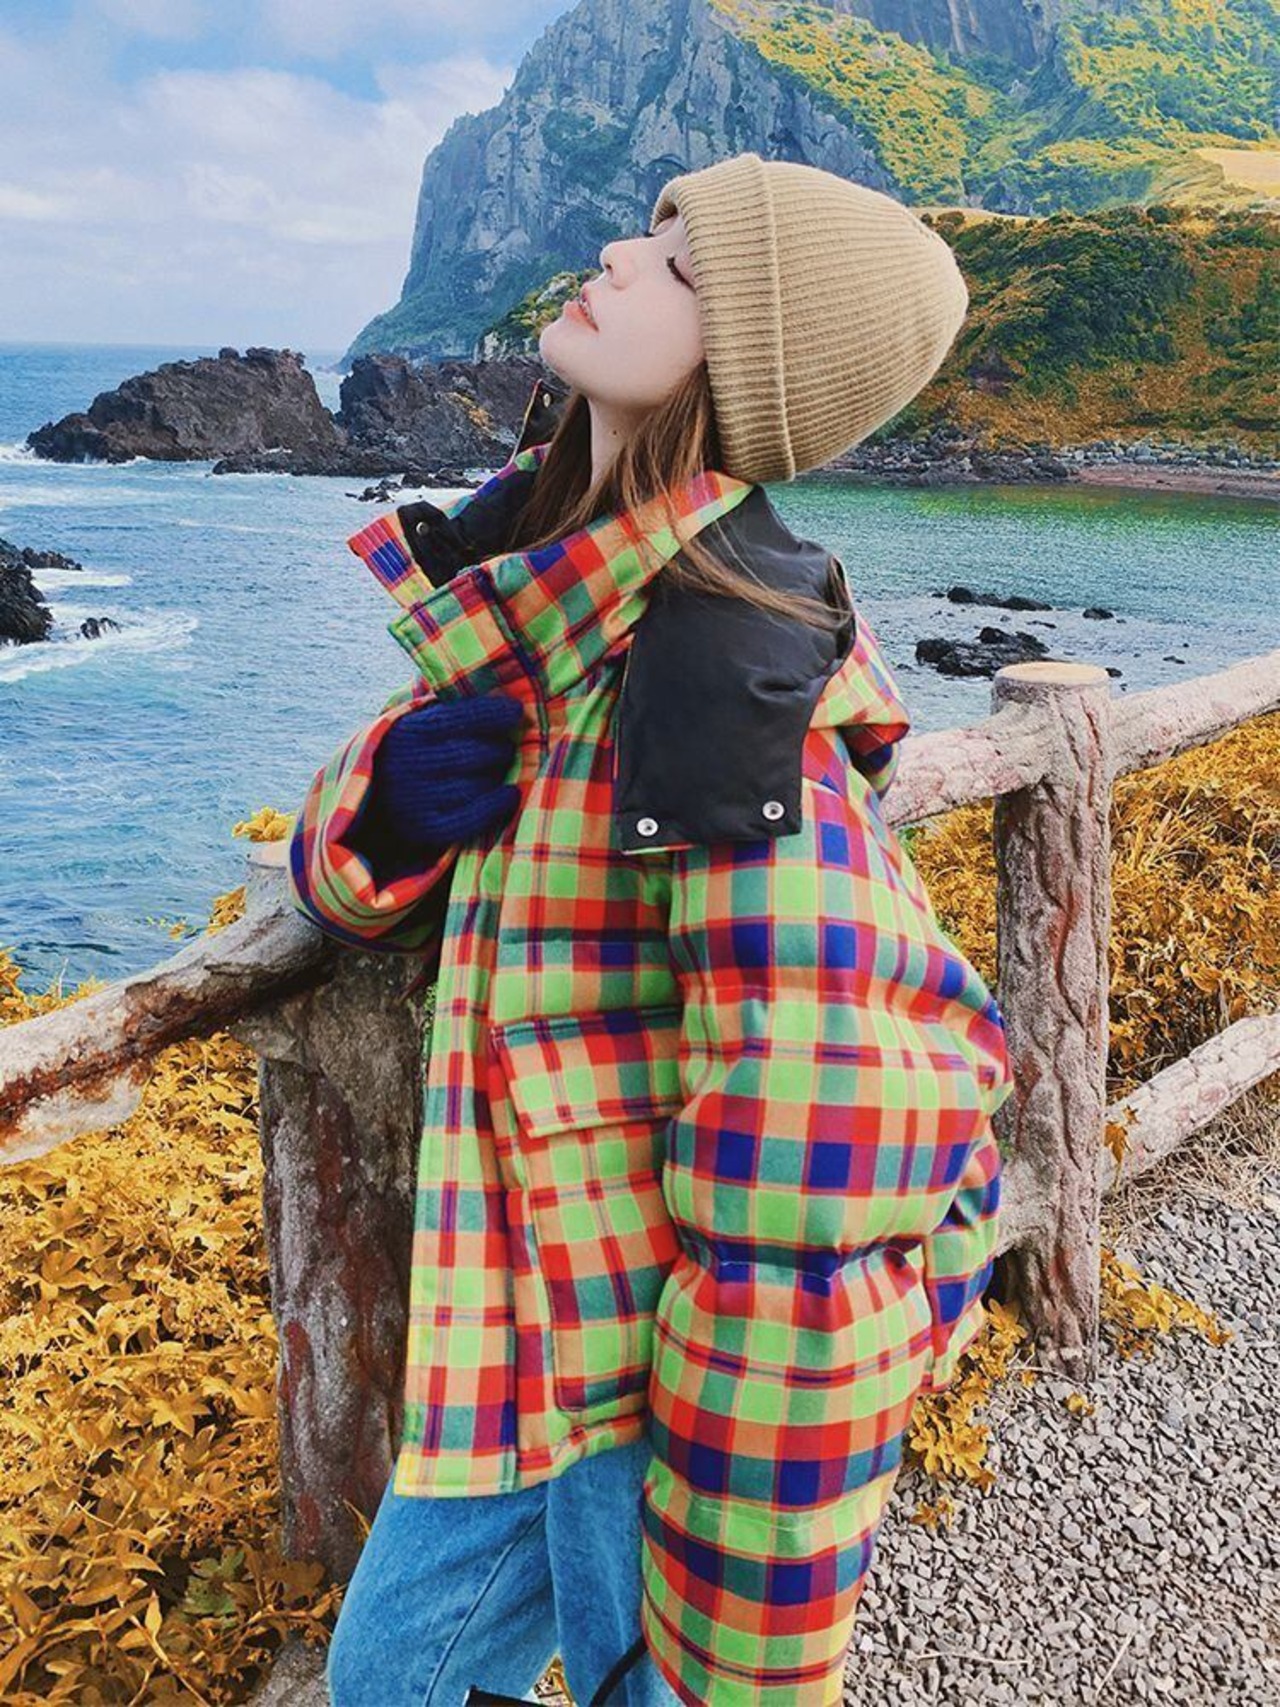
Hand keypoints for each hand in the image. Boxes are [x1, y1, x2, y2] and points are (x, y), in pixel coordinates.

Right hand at [364, 692, 524, 850]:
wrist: (376, 793)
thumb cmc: (413, 749)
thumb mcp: (418, 719)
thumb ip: (446, 700)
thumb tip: (488, 672)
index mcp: (408, 731)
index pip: (459, 718)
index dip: (493, 713)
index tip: (516, 711)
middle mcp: (408, 765)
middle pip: (474, 754)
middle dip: (499, 748)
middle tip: (509, 746)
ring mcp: (415, 800)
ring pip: (476, 785)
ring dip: (498, 776)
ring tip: (501, 768)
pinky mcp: (424, 828)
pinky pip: (470, 819)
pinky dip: (495, 806)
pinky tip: (509, 794)